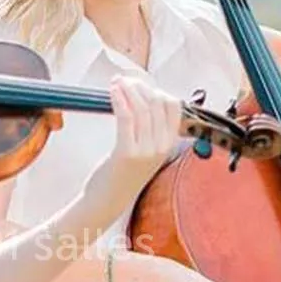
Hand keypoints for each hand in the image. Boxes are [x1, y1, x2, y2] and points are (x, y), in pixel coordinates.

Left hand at [98, 74, 180, 202]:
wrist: (106, 201)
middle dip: (140, 86)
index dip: (157, 90)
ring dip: (127, 89)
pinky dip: (119, 99)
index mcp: (168, 145)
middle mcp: (161, 147)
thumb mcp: (145, 152)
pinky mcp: (126, 153)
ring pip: (141, 108)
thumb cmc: (122, 174)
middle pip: (157, 103)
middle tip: (124, 80)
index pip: (174, 107)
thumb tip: (141, 97)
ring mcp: (145, 151)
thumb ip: (149, 129)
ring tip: (115, 82)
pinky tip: (112, 91)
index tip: (140, 85)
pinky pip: (126, 117)